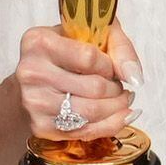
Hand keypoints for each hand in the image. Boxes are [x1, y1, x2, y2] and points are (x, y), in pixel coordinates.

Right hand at [16, 23, 142, 142]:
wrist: (35, 79)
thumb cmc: (66, 53)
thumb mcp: (92, 34)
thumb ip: (120, 48)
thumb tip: (134, 77)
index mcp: (39, 42)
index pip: (89, 58)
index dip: (110, 66)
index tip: (112, 68)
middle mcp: (31, 72)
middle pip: (94, 88)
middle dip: (116, 89)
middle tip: (119, 86)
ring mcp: (33, 102)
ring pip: (92, 112)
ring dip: (116, 108)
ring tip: (120, 99)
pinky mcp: (40, 126)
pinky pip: (85, 131)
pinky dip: (109, 125)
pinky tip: (116, 115)